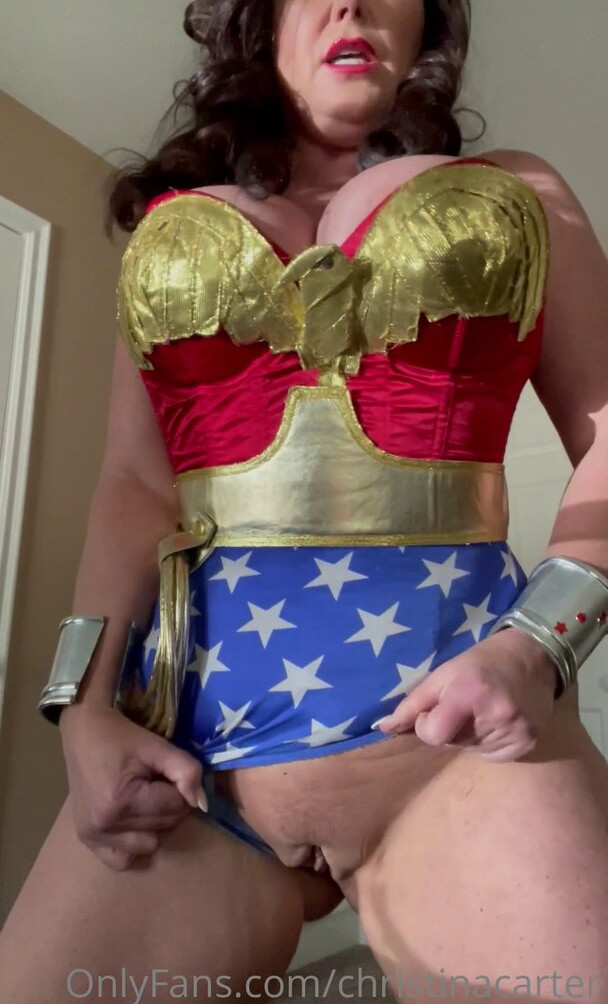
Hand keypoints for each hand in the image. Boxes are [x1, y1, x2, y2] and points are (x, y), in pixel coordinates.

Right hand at [59, 704, 207, 870]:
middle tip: (158, 782)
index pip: (175, 808)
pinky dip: (133, 844)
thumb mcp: (158, 747)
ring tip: (145, 799)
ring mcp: (93, 836)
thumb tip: (202, 803)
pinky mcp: (86, 839)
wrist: (83, 732)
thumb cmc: (122, 737)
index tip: (171, 774)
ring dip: (155, 825)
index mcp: (121, 801)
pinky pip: (122, 859)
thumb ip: (186, 771)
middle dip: (171, 806)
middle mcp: (105, 825)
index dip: (182, 790)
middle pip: (163, 827)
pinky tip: (133, 822)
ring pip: (148, 845)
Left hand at [373, 628, 557, 762]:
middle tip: (464, 705)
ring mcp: (514, 733)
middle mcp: (495, 715)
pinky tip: (497, 721)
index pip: (433, 734)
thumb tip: (382, 728)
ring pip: (469, 750)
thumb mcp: (443, 674)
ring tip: (482, 711)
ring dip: (468, 735)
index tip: (435, 710)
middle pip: (450, 743)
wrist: (533, 658)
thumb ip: (412, 704)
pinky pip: (491, 756)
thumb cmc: (480, 663)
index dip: (427, 726)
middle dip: (449, 728)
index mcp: (469, 693)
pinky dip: (487, 742)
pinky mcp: (526, 745)